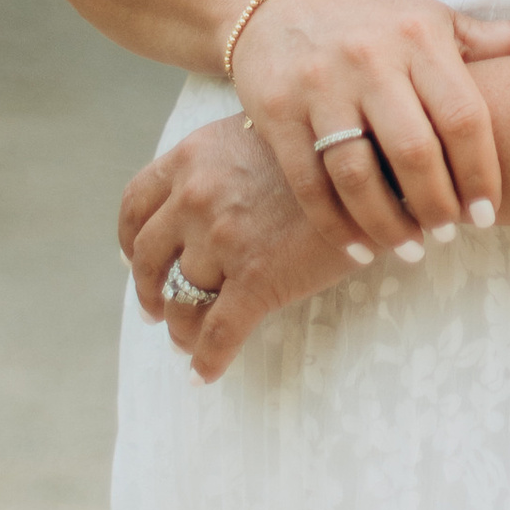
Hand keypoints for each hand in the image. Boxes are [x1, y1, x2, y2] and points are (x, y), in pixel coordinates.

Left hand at [118, 115, 356, 382]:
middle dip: (149, 290)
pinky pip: (218, 334)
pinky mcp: (257, 280)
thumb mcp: (261, 132)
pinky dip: (206, 361)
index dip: (131, 238)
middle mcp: (197, 197)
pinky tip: (203, 377)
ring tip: (186, 341)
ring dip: (180, 328)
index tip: (134, 258)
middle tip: (156, 309)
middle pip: (150, 258)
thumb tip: (207, 192)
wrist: (379, 158)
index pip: (136, 204)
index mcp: (193, 157)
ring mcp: (224, 240)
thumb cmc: (328, 143)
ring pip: (182, 301)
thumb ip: (224, 161)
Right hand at [227, 0, 509, 259]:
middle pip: (414, 152)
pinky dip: (337, 225)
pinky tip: (362, 247)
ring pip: (358, 175)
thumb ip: (509, 39)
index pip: (462, 116)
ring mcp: (318, 86)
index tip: (488, 214)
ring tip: (411, 247)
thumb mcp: (441, 22)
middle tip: (451, 234)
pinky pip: (309, 184)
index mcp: (419, 37)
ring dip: (389, 225)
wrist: (280, 1)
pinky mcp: (274, 112)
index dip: (481, 174)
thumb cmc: (379, 21)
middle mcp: (369, 59)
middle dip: (438, 206)